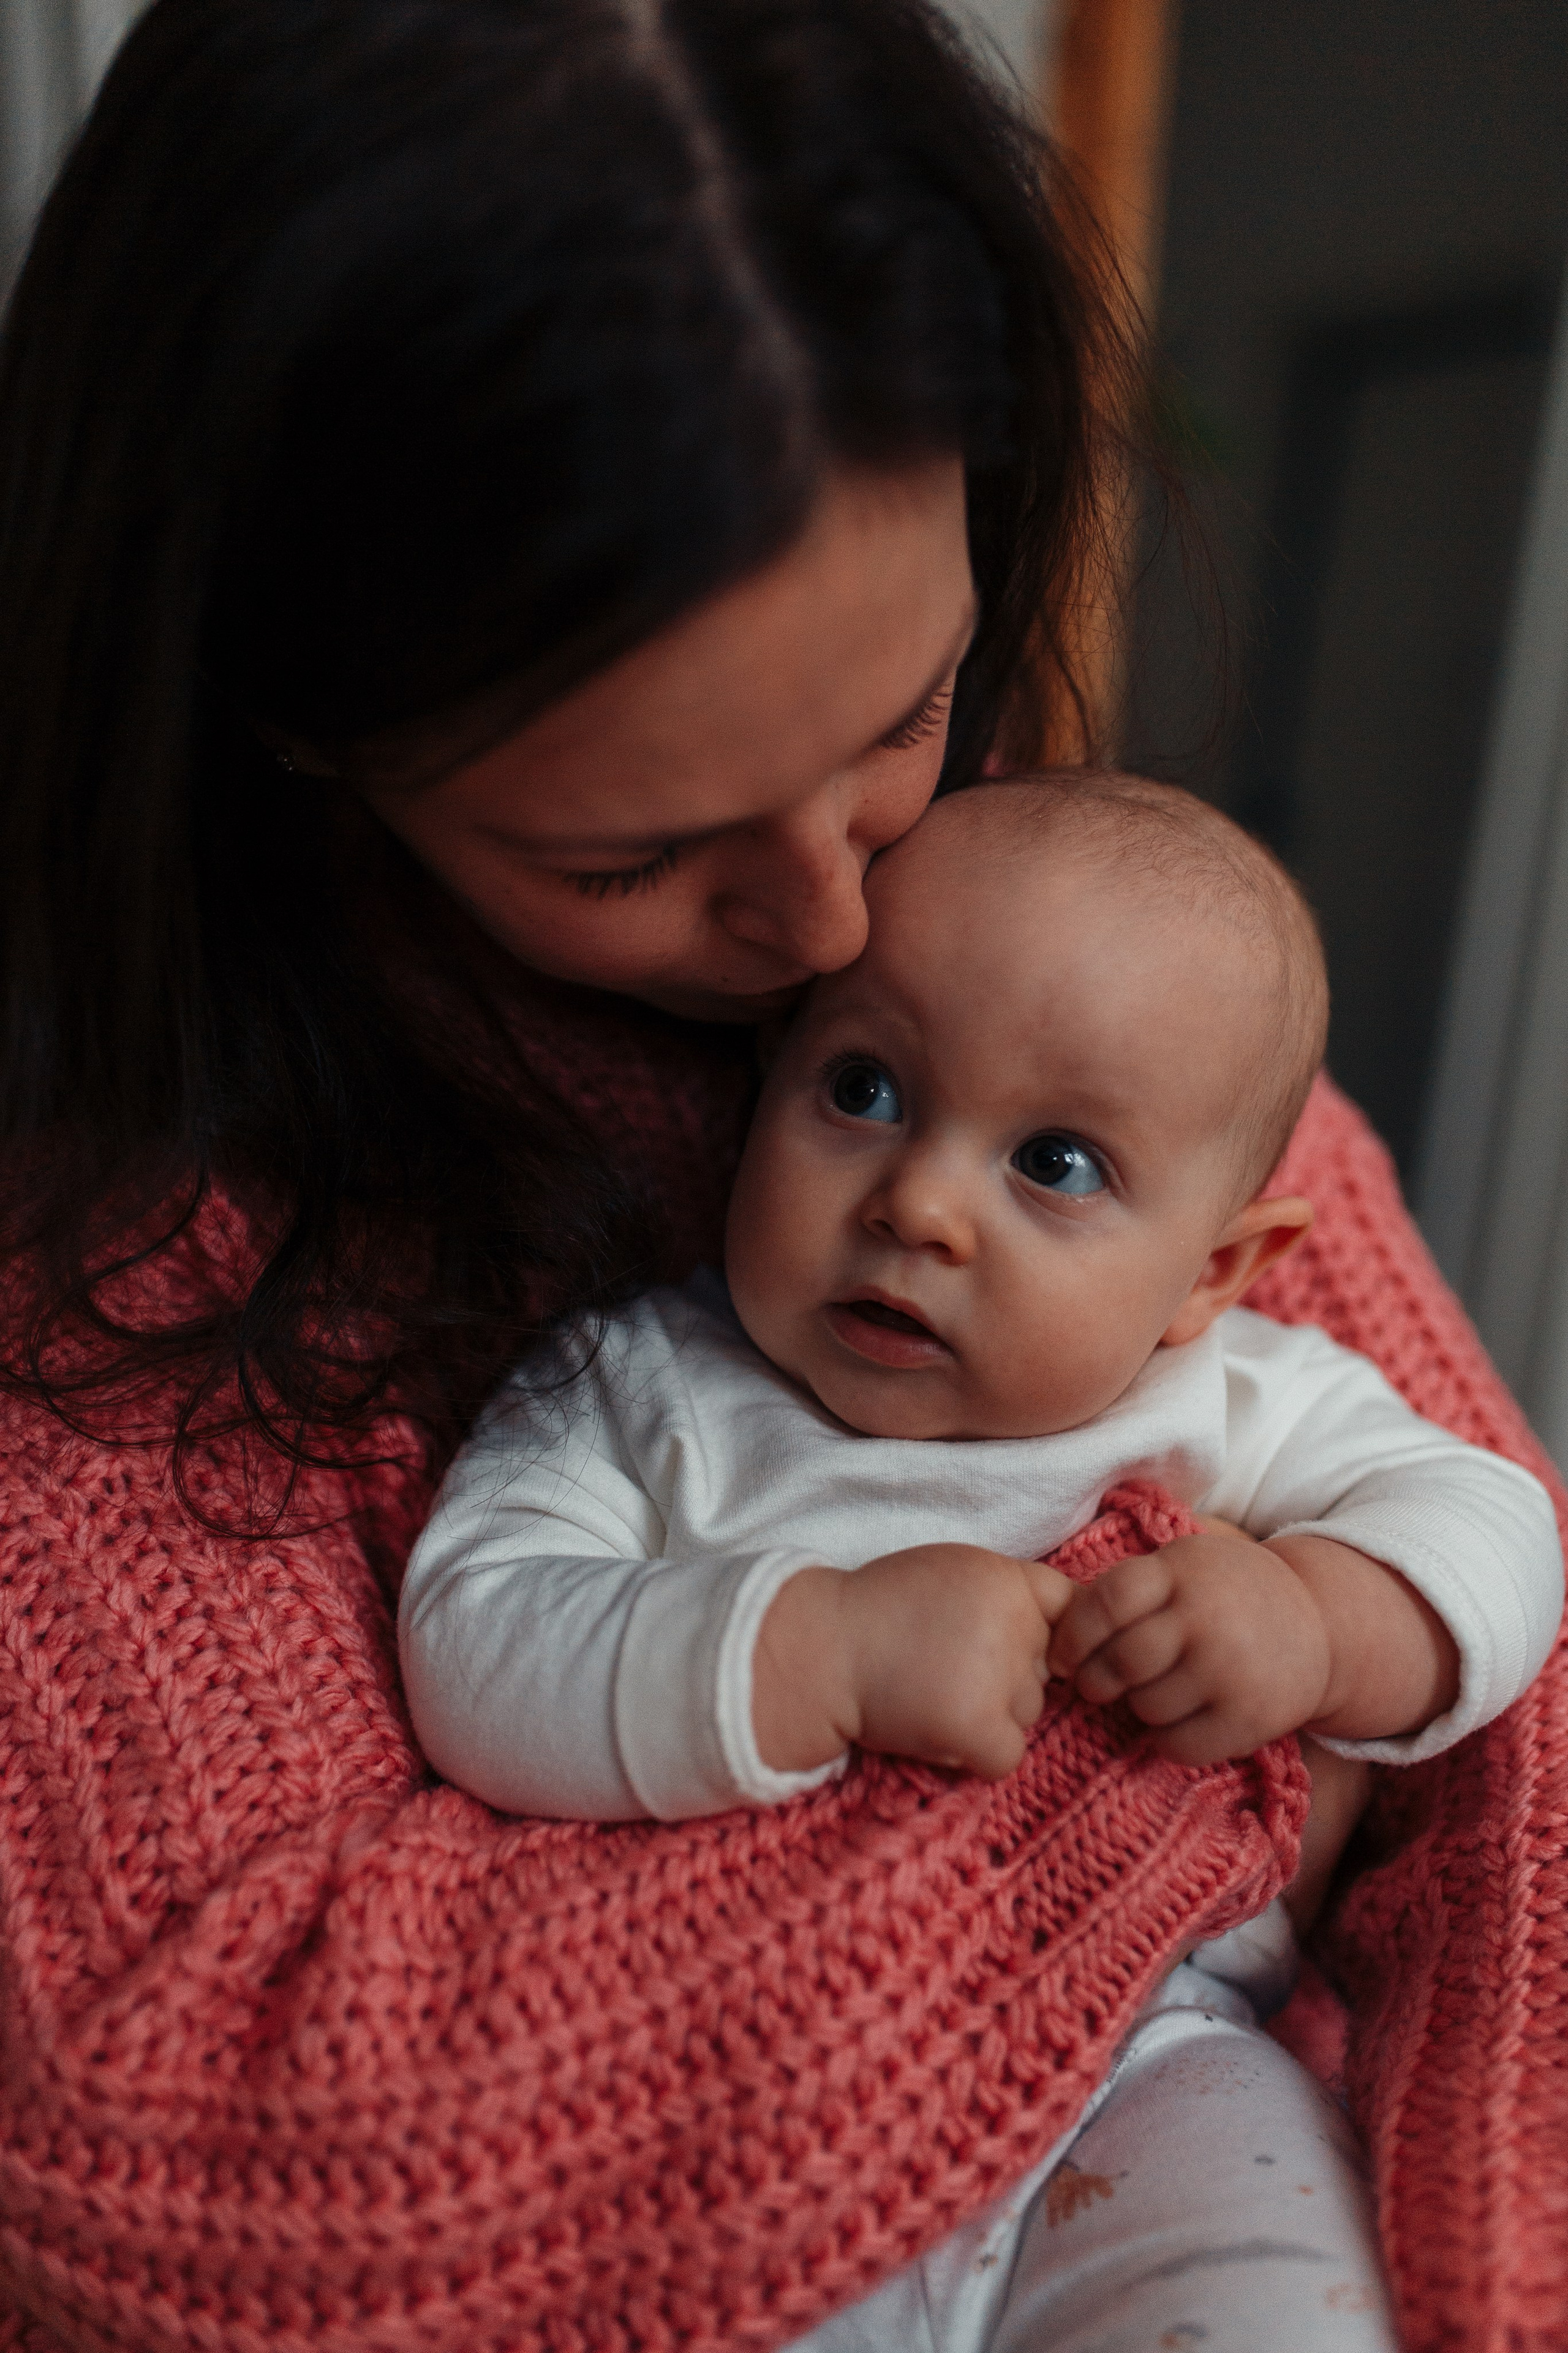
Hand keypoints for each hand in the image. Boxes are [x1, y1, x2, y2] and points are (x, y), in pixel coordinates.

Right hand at [754, 1544, 1075, 1779]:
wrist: (822, 1651)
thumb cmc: (881, 1611)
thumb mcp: (952, 1573)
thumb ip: (1006, 1595)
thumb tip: (1063, 1636)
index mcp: (1007, 1580)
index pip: (1072, 1611)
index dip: (1046, 1635)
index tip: (1005, 1645)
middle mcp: (1014, 1624)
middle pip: (1045, 1670)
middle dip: (1007, 1677)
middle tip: (946, 1666)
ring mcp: (998, 1676)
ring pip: (1028, 1713)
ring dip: (990, 1714)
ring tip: (932, 1692)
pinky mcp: (977, 1725)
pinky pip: (1006, 1756)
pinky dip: (976, 1755)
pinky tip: (937, 1729)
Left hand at [1047, 1529, 1332, 1766]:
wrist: (1320, 1625)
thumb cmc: (1227, 1594)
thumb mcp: (1185, 1564)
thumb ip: (1132, 1587)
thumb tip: (1055, 1628)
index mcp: (1181, 1571)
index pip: (1106, 1603)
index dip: (1073, 1636)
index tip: (1064, 1657)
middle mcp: (1206, 1617)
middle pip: (1120, 1662)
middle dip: (1097, 1681)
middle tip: (1099, 1685)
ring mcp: (1230, 1669)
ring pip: (1145, 1707)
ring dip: (1138, 1707)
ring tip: (1157, 1692)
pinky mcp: (1251, 1717)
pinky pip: (1178, 1745)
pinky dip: (1167, 1740)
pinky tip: (1181, 1720)